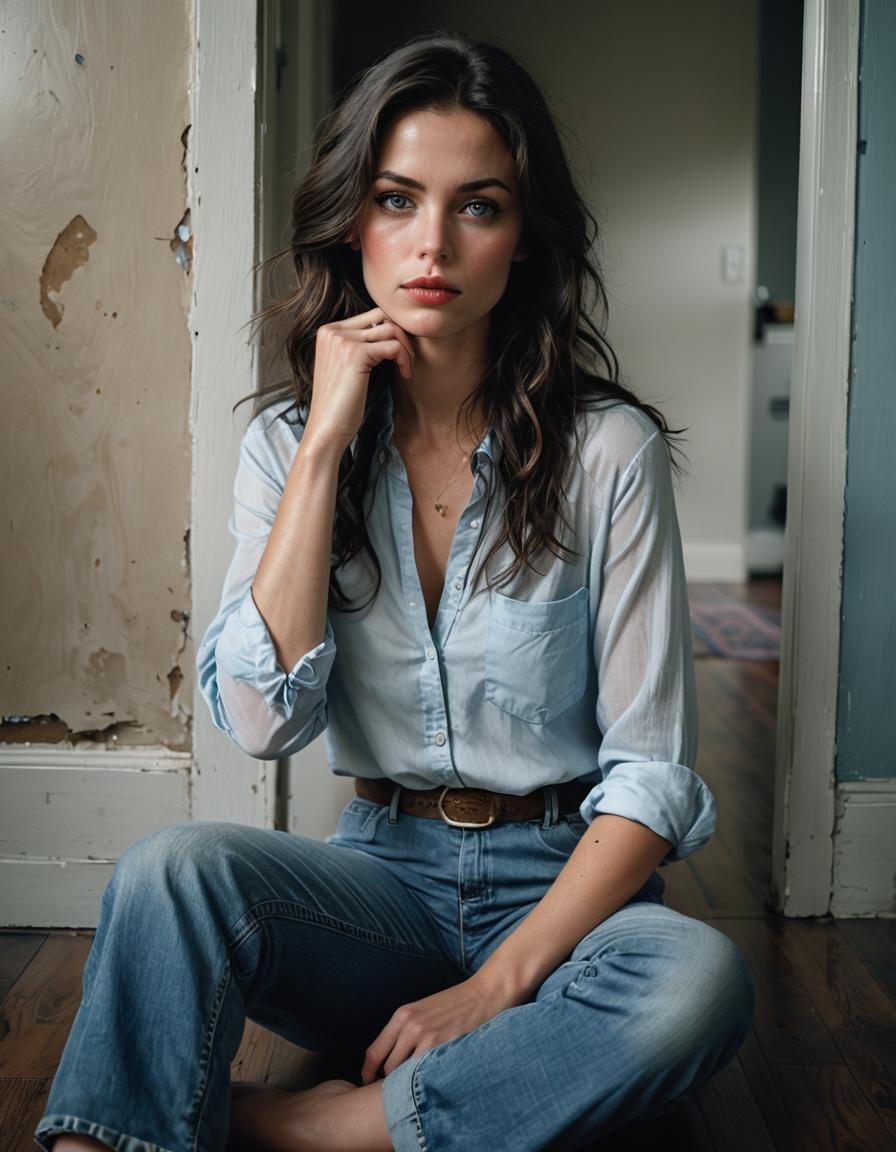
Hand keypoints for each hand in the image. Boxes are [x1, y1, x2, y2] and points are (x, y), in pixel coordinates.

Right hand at [304, 306, 413, 452]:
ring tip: (406, 369)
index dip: (391, 333)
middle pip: (382, 316)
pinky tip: (404, 374)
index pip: (370, 316)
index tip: (398, 355)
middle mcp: (333, 331)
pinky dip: (404, 359)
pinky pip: (393, 346)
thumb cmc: (340, 405)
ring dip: (406, 349)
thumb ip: (359, 346)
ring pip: (390, 329)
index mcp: (328, 331)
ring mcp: (343, 340)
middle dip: (401, 334)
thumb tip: (390, 333)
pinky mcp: (355, 353)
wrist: (326, 429)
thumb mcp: (346, 368)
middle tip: (407, 358)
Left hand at [361, 975, 512, 1083]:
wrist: (485, 994)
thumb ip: (406, 1032)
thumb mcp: (423, 1011)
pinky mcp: (445, 1048)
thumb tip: (391, 1062)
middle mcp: (410, 1026)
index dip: (368, 1074)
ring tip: (415, 1092)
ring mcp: (428, 1038)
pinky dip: (425, 1083)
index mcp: (402, 1016)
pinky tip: (433, 1085)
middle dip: (389, 1082)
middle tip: (397, 1092)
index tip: (369, 1084)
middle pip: (388, 1068)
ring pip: (405, 1075)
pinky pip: (425, 1075)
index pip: (374, 1052)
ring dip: (408, 1086)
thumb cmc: (455, 1004)